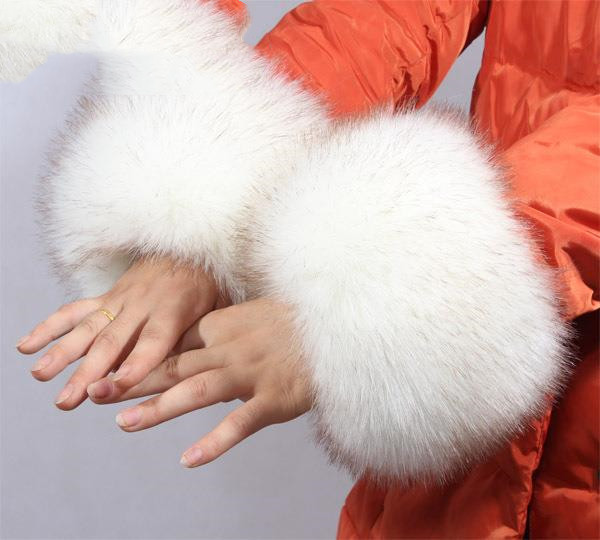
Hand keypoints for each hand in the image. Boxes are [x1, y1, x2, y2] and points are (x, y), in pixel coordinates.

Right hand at [16, 254, 226, 409]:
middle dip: (89, 372)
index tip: (118, 386)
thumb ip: (209, 341)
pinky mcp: (108, 297)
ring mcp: (121, 300)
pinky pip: (75, 310)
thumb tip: (219, 382)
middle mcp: (142, 305)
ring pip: (88, 328)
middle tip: (69, 401)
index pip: (154, 342)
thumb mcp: (219, 310)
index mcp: (174, 310)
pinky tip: (26, 346)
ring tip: (40, 376)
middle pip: (113, 342)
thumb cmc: (209, 286)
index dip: (137, 363)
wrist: (191, 247)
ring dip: (62, 352)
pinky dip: (50, 327)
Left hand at [86, 298, 312, 467]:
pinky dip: (214, 442)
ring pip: (196, 390)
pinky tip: (189, 459)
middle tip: (94, 392)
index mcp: (224, 327)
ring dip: (159, 407)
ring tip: (124, 423)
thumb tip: (196, 343)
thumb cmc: (296, 322)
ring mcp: (251, 373)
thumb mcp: (253, 315)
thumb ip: (223, 330)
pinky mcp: (274, 398)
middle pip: (174, 365)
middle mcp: (231, 349)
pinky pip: (239, 423)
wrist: (337, 327)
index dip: (138, 356)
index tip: (107, 364)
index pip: (172, 342)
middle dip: (133, 380)